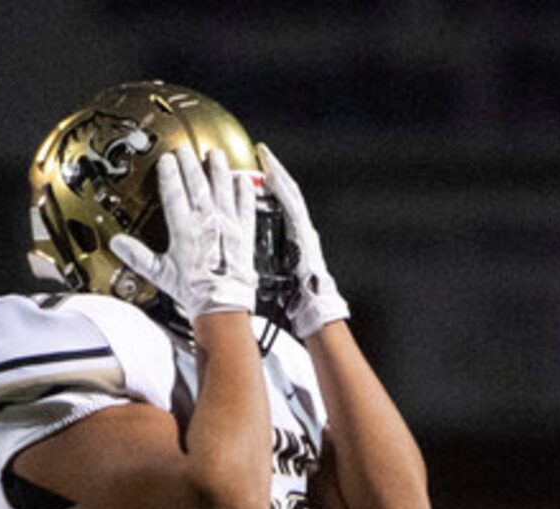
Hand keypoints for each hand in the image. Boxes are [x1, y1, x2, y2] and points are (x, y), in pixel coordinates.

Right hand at [108, 152, 258, 321]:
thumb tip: (116, 243)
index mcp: (184, 228)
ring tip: (215, 155)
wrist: (224, 306)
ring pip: (223, 189)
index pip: (174, 192)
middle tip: (186, 149)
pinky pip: (246, 206)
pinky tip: (243, 179)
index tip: (166, 159)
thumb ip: (138, 256)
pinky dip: (245, 191)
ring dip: (218, 169)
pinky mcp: (244, 233)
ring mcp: (228, 225)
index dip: (169, 174)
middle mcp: (206, 222)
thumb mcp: (160, 274)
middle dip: (190, 164)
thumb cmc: (194, 291)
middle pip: (197, 184)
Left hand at [256, 141, 349, 338]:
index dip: (272, 183)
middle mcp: (301, 228)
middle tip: (261, 150)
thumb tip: (245, 257)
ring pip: (290, 192)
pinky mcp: (303, 232)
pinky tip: (271, 175)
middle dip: (274, 169)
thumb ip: (268, 260)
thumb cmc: (293, 296)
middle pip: (287, 191)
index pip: (282, 202)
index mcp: (294, 237)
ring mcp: (304, 228)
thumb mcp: (276, 273)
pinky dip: (282, 188)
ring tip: (265, 154)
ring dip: (277, 172)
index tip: (259, 167)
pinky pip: (291, 204)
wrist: (313, 308)